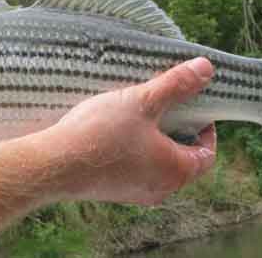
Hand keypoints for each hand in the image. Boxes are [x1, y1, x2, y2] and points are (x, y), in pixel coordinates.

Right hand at [43, 57, 216, 205]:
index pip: (207, 154)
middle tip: (166, 106)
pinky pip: (134, 171)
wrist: (54, 164)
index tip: (194, 108)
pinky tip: (114, 132)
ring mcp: (135, 193)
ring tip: (138, 116)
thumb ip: (176, 84)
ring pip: (157, 165)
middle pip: (182, 160)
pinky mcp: (112, 192)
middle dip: (178, 132)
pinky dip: (133, 152)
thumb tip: (206, 68)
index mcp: (176, 171)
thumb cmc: (100, 134)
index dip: (206, 129)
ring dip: (153, 142)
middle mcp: (160, 189)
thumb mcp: (142, 101)